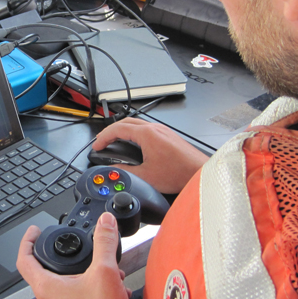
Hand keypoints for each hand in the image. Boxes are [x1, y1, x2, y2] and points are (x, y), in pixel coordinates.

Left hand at [17, 214, 135, 298]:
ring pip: (66, 287)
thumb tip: (105, 222)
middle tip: (87, 253)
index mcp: (46, 288)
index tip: (35, 231)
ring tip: (109, 275)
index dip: (27, 241)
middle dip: (72, 259)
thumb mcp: (105, 272)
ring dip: (86, 277)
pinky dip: (90, 292)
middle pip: (49, 272)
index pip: (24, 259)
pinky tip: (112, 293)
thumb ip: (104, 242)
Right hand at [92, 118, 208, 194]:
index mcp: (147, 135)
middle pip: (126, 122)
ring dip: (123, 130)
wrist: (199, 173)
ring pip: (137, 124)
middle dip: (111, 131)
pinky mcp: (168, 136)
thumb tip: (113, 169)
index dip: (104, 137)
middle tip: (103, 141)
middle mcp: (155, 128)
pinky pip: (147, 128)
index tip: (97, 145)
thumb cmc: (180, 173)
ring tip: (115, 141)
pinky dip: (135, 133)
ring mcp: (163, 130)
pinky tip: (134, 144)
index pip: (118, 129)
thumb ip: (125, 171)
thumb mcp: (146, 176)